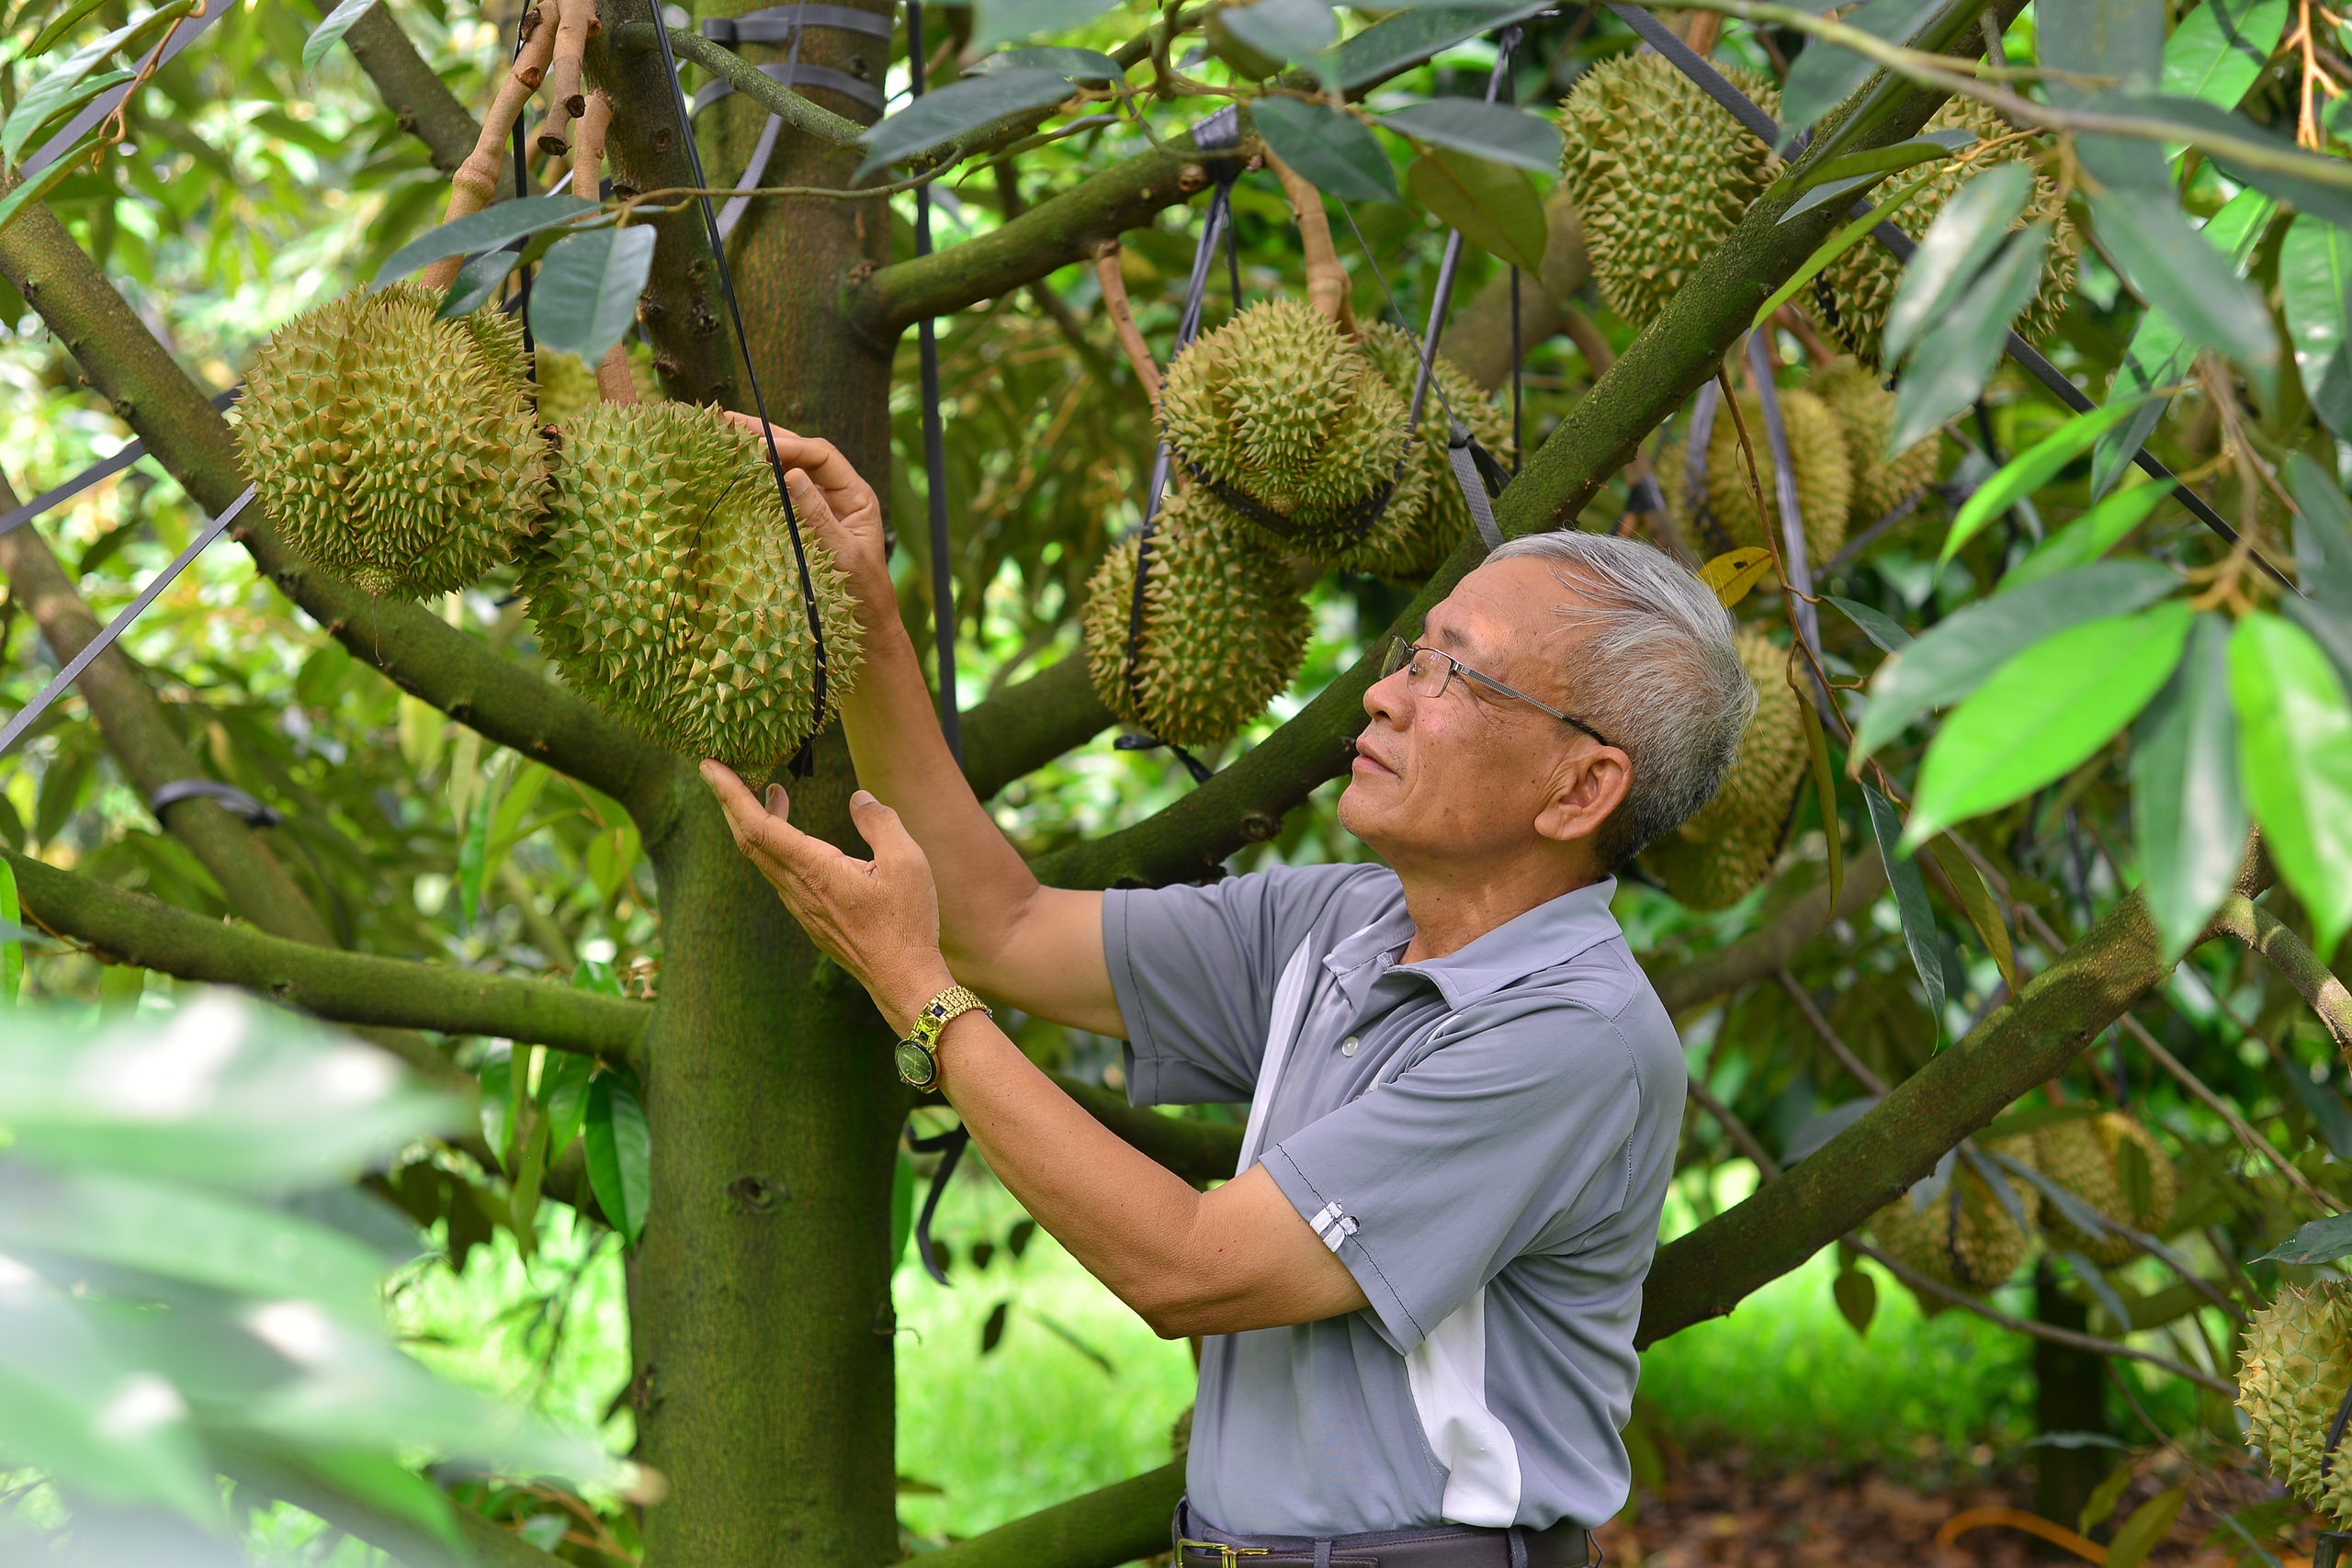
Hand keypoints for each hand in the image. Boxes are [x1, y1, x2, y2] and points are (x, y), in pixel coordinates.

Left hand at [701, 761, 952, 1033]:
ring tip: (769, 792)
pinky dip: (774, 845)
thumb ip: (880, 822)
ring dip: (756, 821)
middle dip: (732, 801)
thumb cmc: (906, 922)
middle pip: (749, 839)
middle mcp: (797, 888)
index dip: (729, 793)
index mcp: (814, 869)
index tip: (708, 766)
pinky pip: (779, 873)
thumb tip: (859, 799)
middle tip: (724, 770)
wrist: (902, 979)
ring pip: (763, 857)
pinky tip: (793, 838)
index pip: (758, 825)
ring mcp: (801, 906)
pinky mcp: (810, 918)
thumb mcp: (907, 860)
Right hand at [719, 414, 888, 596]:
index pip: (822, 456)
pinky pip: (780, 493)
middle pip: (802, 453)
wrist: (867, 625)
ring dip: (759, 452)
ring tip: (724, 434)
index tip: (761, 447)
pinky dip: (758, 480)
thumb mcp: (842, 553)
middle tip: (727, 421)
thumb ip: (818, 516)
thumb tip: (790, 474)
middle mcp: (839, 493)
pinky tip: (734, 470)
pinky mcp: (803, 522)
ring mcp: (820, 506)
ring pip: (788, 469)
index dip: (792, 447)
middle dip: (767, 436)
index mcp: (856, 495)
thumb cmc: (862, 592)